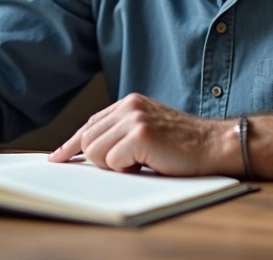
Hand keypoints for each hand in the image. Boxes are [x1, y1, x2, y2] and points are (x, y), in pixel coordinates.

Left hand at [47, 93, 237, 175]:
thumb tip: (86, 151)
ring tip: (140, 162)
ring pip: (95, 152)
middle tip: (130, 164)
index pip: (89, 124)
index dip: (72, 144)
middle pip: (87, 140)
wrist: (214, 145)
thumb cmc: (183, 146)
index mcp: (129, 103)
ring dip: (114, 166)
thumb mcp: (147, 131)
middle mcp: (129, 106)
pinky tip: (148, 163)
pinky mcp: (141, 135)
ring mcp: (135, 118)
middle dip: (101, 160)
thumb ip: (120, 133)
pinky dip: (127, 170)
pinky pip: (112, 162)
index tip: (58, 157)